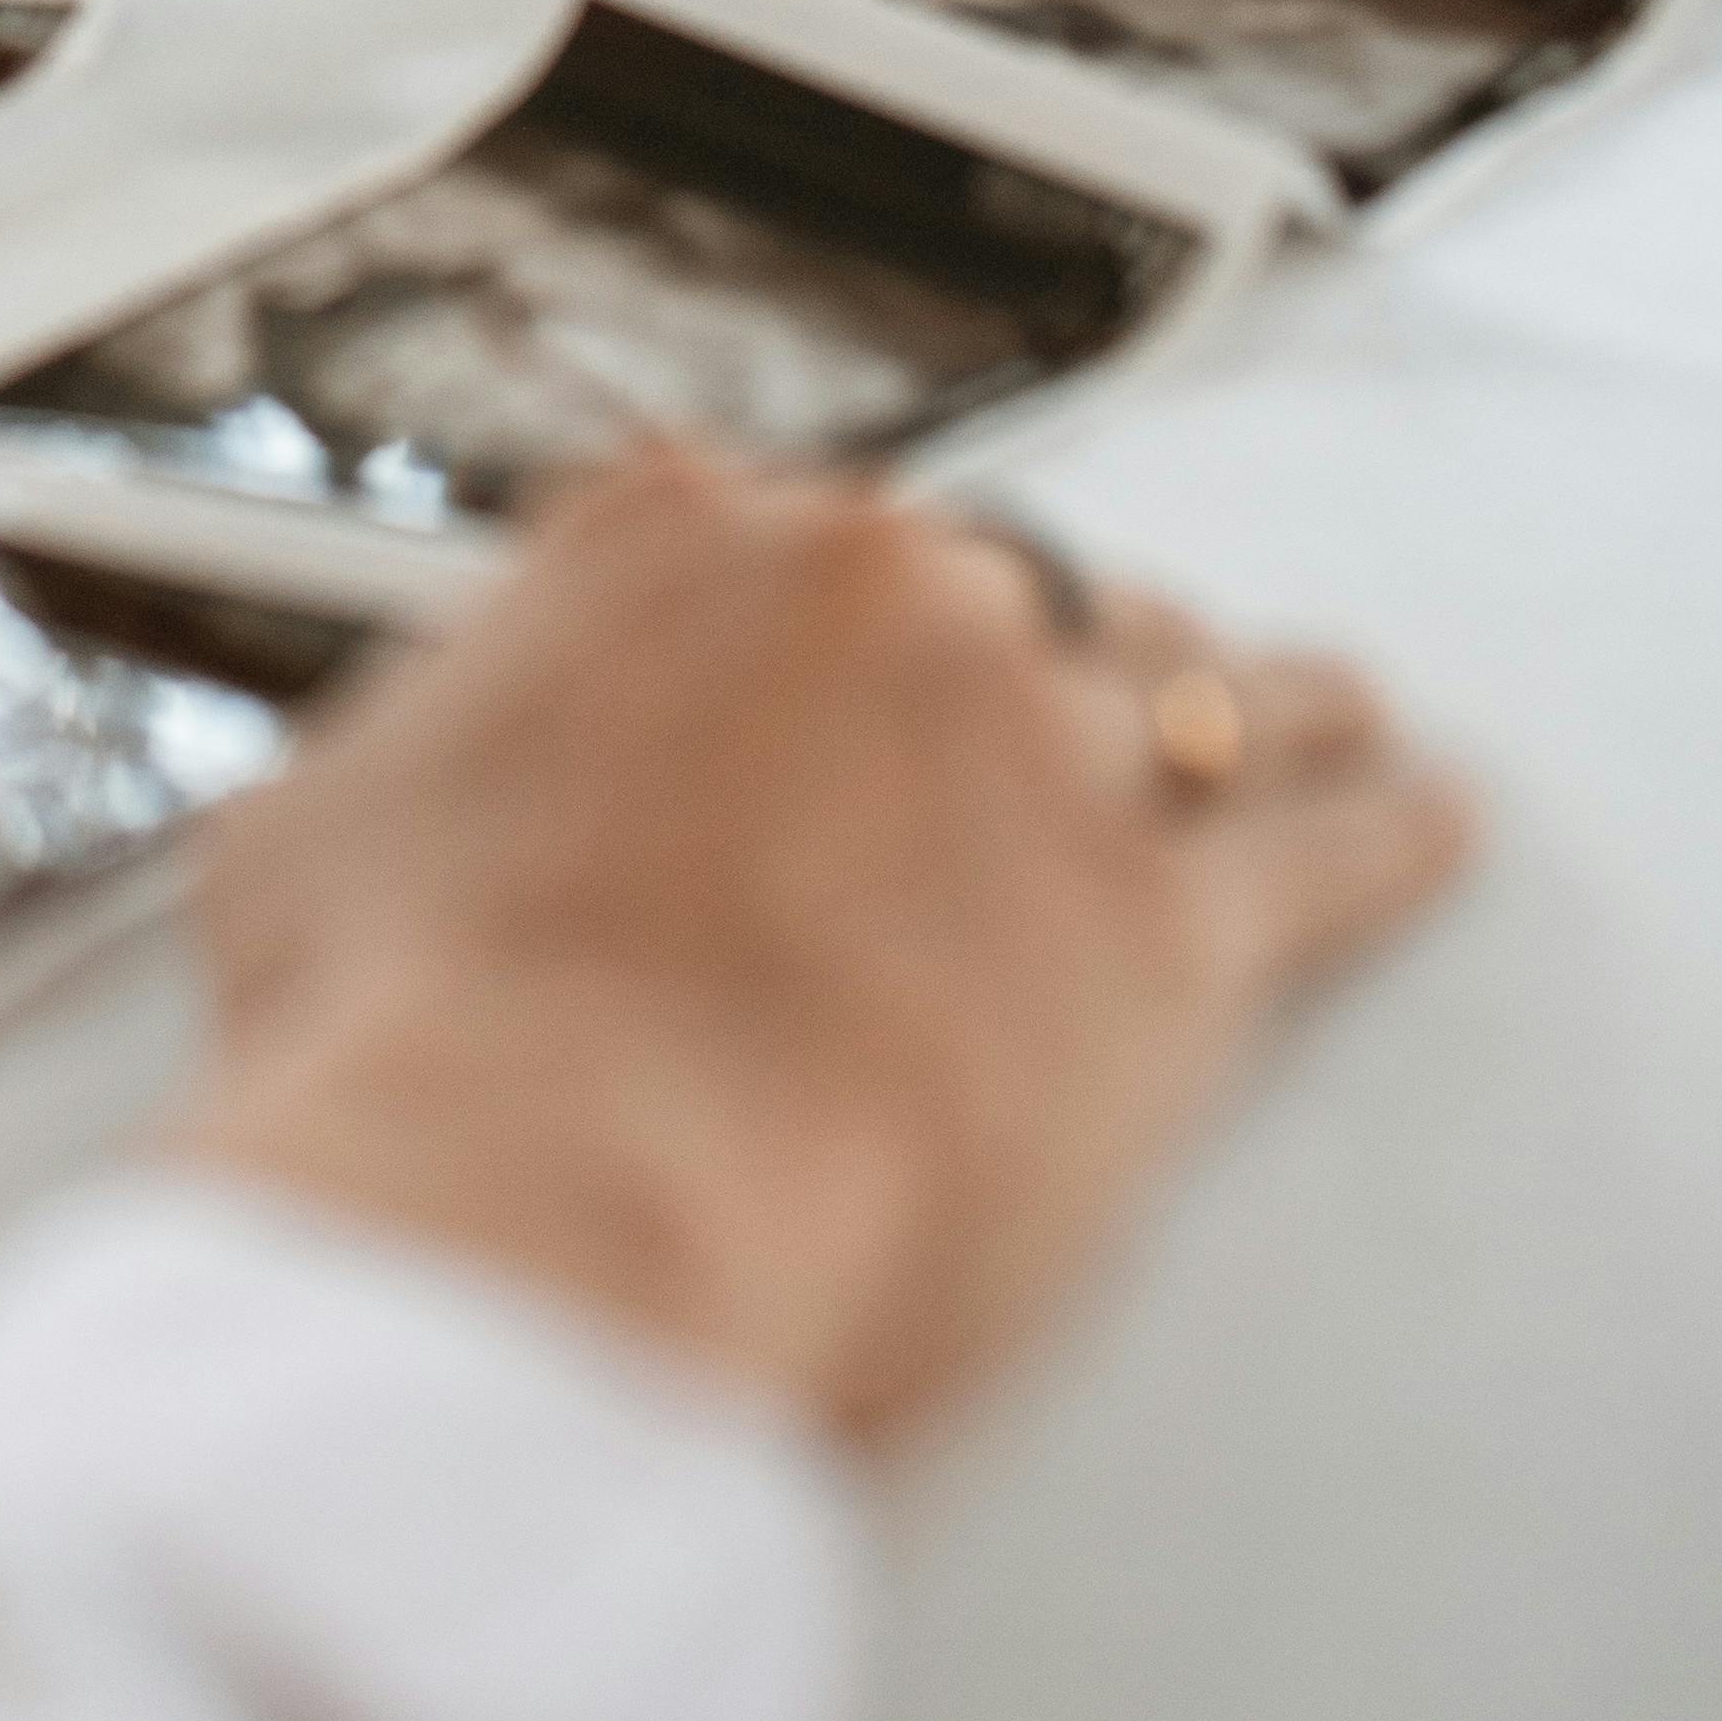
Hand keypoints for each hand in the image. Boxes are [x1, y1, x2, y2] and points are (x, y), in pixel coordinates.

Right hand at [179, 457, 1468, 1441]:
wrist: (548, 1196)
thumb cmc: (417, 1045)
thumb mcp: (304, 844)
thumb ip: (383, 770)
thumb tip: (349, 801)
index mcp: (663, 547)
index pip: (772, 524)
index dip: (806, 607)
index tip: (826, 637)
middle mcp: (868, 600)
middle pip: (995, 582)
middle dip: (1024, 647)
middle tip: (1054, 694)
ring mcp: (1030, 743)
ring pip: (1178, 682)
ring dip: (1237, 698)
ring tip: (1294, 704)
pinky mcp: (1162, 929)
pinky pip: (1314, 856)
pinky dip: (1379, 831)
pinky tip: (1417, 815)